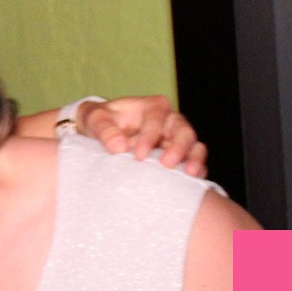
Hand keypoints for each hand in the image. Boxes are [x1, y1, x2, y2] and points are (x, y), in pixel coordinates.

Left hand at [81, 95, 207, 177]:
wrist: (101, 134)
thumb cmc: (100, 122)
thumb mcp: (95, 119)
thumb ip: (104, 129)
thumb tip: (118, 146)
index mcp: (152, 107)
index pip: (156, 119)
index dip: (150, 135)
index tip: (139, 155)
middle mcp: (170, 122)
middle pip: (183, 130)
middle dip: (178, 147)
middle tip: (167, 164)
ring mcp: (177, 140)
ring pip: (194, 145)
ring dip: (194, 159)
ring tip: (190, 174)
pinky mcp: (180, 157)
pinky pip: (194, 162)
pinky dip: (196, 171)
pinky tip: (192, 182)